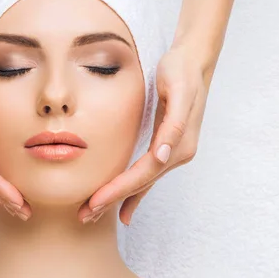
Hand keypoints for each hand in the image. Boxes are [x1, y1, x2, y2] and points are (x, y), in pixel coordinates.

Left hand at [78, 42, 212, 224]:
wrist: (193, 62)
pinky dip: (135, 193)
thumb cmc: (181, 72)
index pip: (144, 173)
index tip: (95, 201)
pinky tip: (123, 208)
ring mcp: (173, 152)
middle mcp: (178, 153)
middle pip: (141, 184)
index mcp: (179, 144)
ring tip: (93, 213)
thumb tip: (164, 156)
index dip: (119, 189)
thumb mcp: (179, 91)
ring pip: (142, 183)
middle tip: (85, 215)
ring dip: (119, 199)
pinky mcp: (166, 148)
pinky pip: (147, 175)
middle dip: (112, 200)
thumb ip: (174, 125)